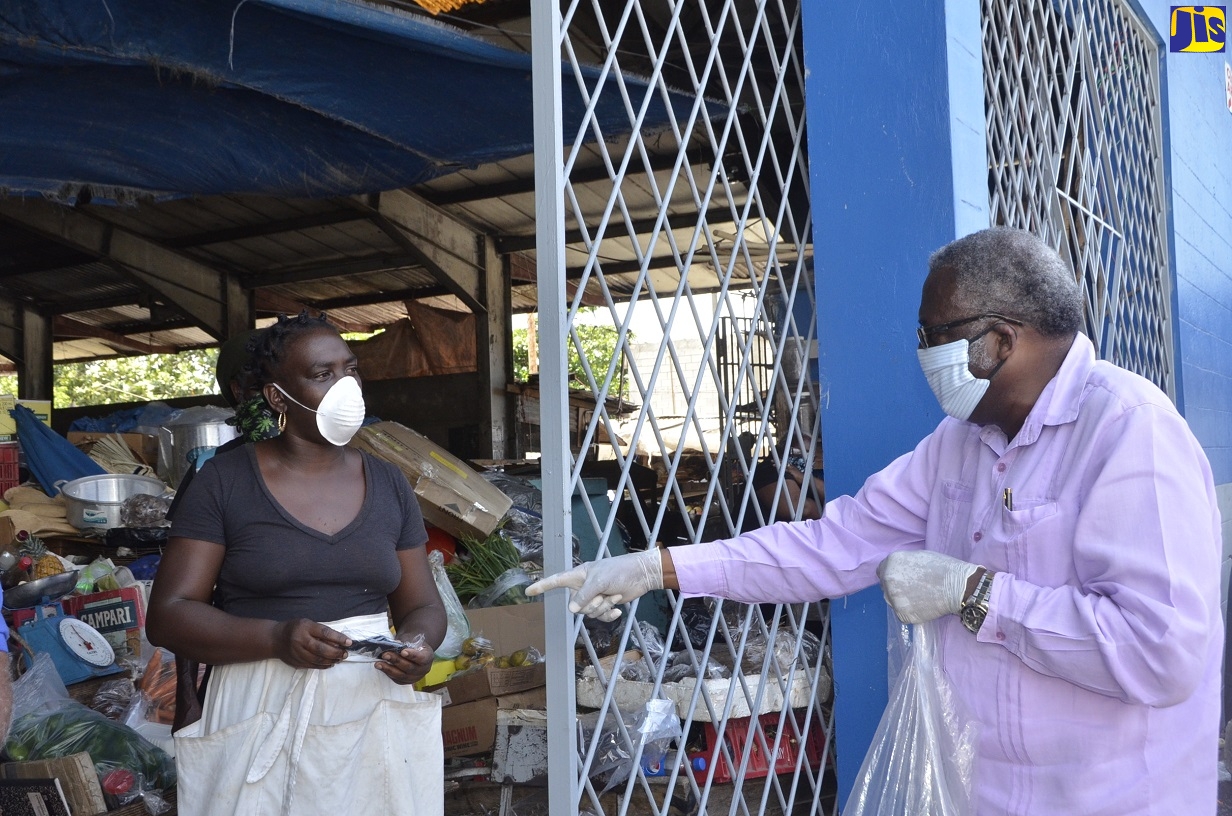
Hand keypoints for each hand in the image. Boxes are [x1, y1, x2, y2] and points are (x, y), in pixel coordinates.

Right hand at [272, 619, 349, 669]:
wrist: (275, 639)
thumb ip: (321, 631)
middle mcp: (300, 640)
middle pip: (321, 649)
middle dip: (336, 652)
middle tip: (345, 654)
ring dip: (332, 660)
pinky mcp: (296, 662)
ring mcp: (297, 653)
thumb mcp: (308, 624)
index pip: (325, 633)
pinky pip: (313, 666)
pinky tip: (330, 663)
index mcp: (305, 627)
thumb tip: (339, 642)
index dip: (338, 638)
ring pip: (317, 659)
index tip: (349, 642)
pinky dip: (324, 665)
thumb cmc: (296, 628)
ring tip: (340, 658)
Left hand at [375, 634, 433, 684]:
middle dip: (396, 661)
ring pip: (402, 676)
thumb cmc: (413, 644)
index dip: (412, 655)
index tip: (403, 651)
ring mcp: (415, 677)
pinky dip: (388, 673)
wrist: (414, 651)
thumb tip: (395, 644)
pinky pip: (397, 679)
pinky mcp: (406, 682)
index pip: (421, 658)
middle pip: (409, 667)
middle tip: (385, 655)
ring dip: (389, 669)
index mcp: (428, 657)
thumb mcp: (412, 640)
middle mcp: (423, 670)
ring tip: (378, 663)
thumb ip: (405, 642)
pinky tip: (381, 667)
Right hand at [526, 549, 662, 620]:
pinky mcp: (605, 605)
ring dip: (604, 607)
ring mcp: (594, 597)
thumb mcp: (599, 581)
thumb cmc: (618, 571)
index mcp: (578, 576)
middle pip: (577, 606)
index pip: (555, 581)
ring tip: (615, 595)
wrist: (640, 575)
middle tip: (606, 592)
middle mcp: (583, 588)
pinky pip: (600, 618)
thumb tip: (572, 610)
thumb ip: (584, 595)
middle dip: (593, 603)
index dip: (541, 586)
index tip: (527, 591)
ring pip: (589, 613)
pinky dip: (610, 615)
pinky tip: (619, 609)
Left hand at [877, 551, 978, 623]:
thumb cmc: (942, 568)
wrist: (958, 587)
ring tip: (920, 597)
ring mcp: (893, 598)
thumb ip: (901, 564)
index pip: (881, 571)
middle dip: (896, 588)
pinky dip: (910, 612)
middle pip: (885, 587)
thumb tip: (895, 572)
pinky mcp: (902, 614)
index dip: (893, 575)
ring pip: (892, 601)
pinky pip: (902, 614)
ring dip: (901, 600)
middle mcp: (888, 580)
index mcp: (891, 562)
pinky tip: (923, 606)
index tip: (903, 579)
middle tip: (914, 589)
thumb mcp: (917, 556)